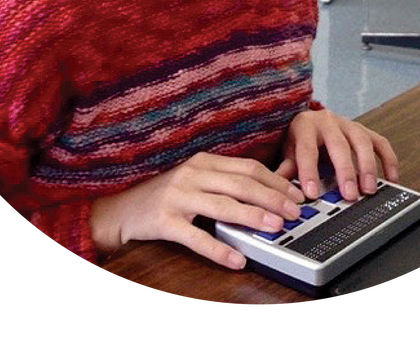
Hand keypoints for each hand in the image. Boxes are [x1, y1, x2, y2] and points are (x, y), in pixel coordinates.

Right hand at [90, 152, 304, 269]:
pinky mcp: (165, 221)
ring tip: (274, 228)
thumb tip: (265, 194)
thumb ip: (224, 182)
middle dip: (272, 198)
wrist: (122, 209)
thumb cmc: (166, 195)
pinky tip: (236, 258)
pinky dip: (219, 249)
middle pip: (241, 183)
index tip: (296, 194)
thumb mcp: (196, 179)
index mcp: (205, 161)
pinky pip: (196, 237)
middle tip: (294, 212)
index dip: (276, 181)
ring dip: (252, 217)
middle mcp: (193, 173)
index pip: (249, 167)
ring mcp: (178, 196)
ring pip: (223, 205)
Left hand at [275, 109, 398, 200]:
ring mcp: (348, 124)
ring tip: (369, 189)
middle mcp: (328, 122)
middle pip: (338, 145)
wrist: (311, 120)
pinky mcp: (364, 130)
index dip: (309, 171)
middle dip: (345, 171)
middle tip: (349, 195)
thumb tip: (277, 187)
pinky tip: (391, 178)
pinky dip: (388, 159)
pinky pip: (380, 142)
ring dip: (367, 166)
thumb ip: (286, 168)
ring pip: (361, 141)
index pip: (307, 149)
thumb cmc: (300, 139)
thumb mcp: (288, 151)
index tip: (311, 193)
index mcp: (305, 126)